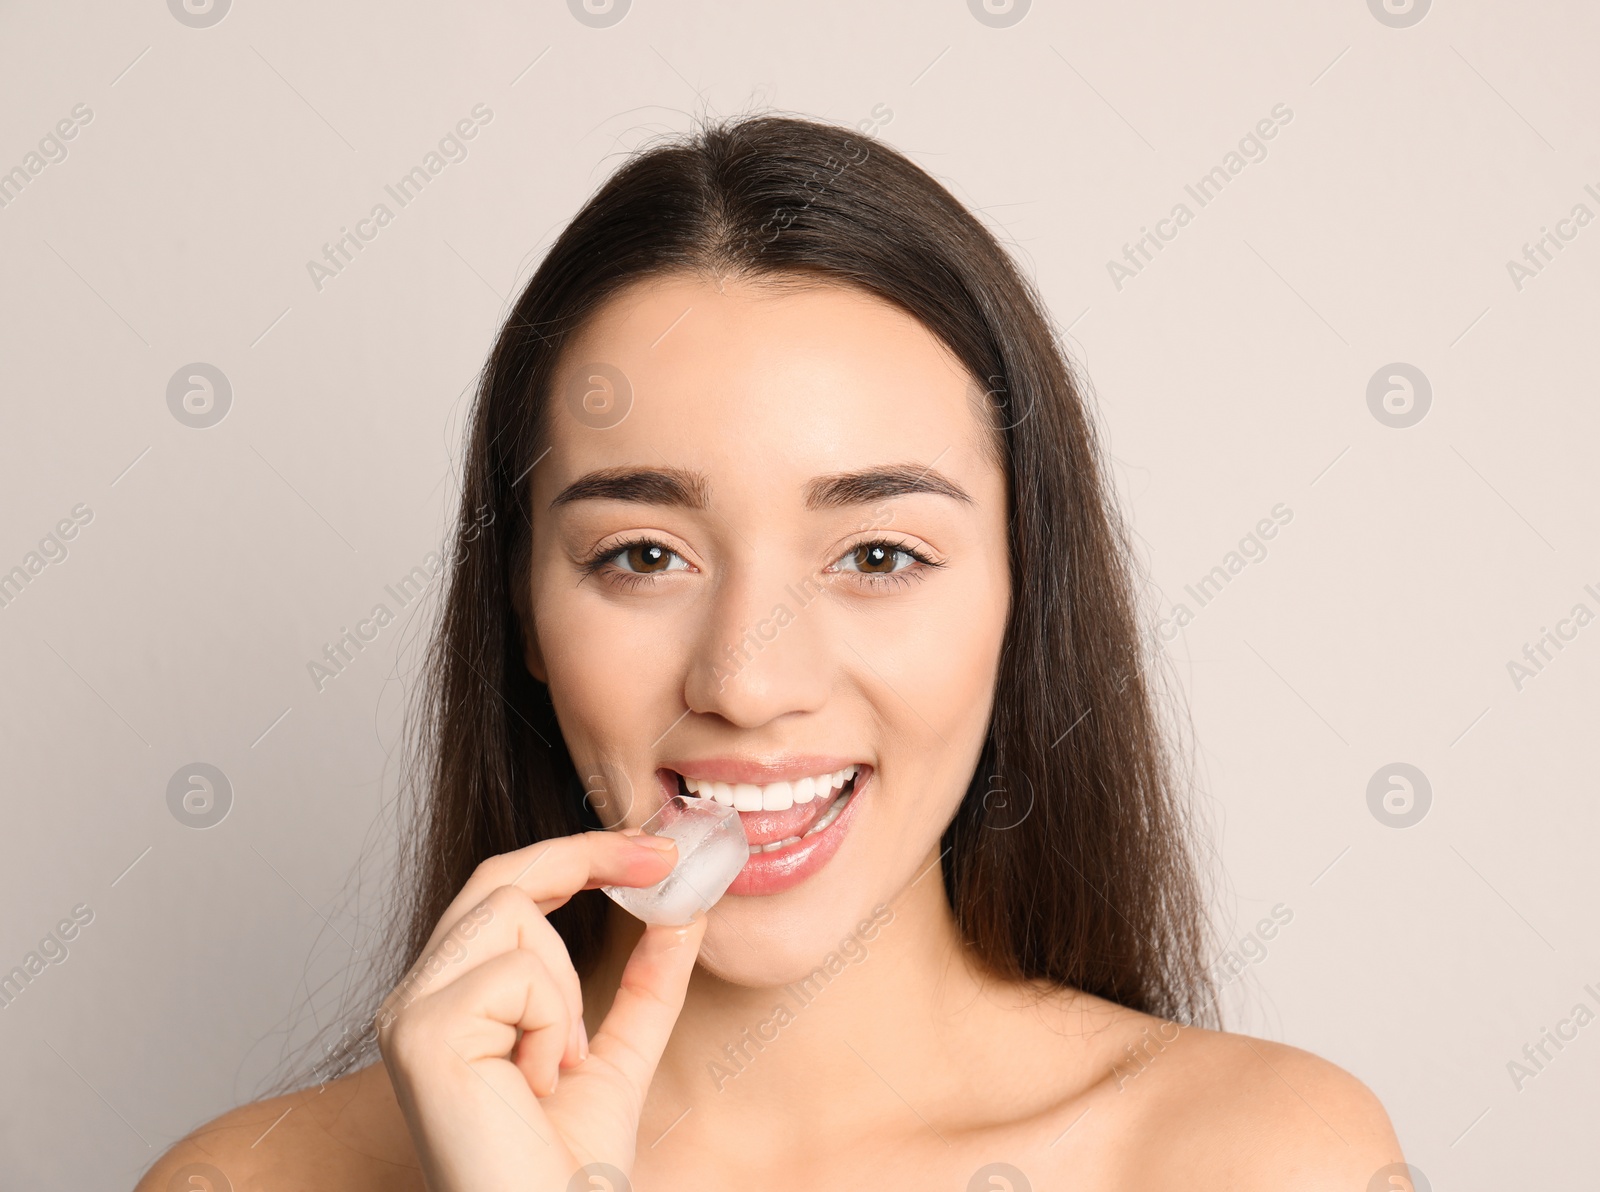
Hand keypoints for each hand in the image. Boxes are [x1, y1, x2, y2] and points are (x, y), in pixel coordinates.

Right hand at [376, 828, 704, 1189]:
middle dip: (587, 853)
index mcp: (453, 997)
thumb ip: (646, 986)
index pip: (504, 890)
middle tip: (663, 860)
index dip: (576, 855)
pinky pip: (516, 972)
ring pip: (512, 913)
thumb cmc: (564, 1171)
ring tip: (563, 1062)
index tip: (651, 853)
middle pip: (498, 876)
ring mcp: (411, 1012)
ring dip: (567, 986)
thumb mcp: (618, 1057)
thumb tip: (684, 911)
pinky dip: (553, 1023)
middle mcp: (417, 997)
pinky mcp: (423, 1033)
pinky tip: (539, 1082)